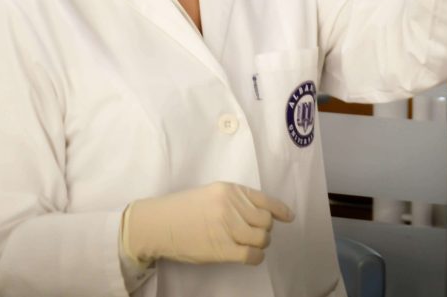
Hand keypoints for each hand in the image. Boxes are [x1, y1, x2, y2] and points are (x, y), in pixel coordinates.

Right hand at [122, 181, 294, 265]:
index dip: (280, 210)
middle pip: (265, 221)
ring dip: (259, 243)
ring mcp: (228, 227)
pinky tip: (248, 256)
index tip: (288, 217)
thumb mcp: (211, 194)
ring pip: (261, 238)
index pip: (264, 200)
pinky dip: (255, 257)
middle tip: (254, 233)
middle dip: (264, 229)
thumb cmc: (182, 209)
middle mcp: (231, 206)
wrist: (158, 224)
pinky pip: (251, 255)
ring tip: (249, 244)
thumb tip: (259, 213)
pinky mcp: (222, 249)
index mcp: (229, 189)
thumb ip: (234, 200)